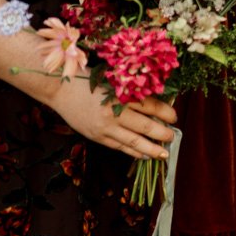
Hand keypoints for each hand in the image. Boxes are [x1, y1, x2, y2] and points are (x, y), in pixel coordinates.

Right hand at [47, 76, 176, 159]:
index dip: (166, 113)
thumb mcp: (114, 81)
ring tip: (164, 153)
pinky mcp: (97, 136)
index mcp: (121, 94)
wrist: (61, 89)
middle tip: (173, 136)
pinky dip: (134, 152)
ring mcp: (105, 127)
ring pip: (134, 142)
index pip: (151, 106)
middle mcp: (114, 112)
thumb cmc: (89, 80)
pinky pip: (120, 147)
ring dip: (152, 149)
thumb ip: (132, 92)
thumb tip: (157, 104)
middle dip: (163, 133)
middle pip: (146, 126)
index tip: (174, 117)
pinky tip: (145, 155)